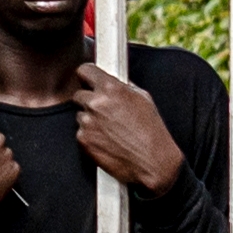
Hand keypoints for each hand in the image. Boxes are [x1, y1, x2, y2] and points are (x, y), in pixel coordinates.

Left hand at [66, 66, 187, 192]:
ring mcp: (87, 122)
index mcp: (111, 89)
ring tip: (111, 130)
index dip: (87, 77)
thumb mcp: (143, 99)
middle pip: (79, 95)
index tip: (89, 81)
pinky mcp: (83, 139)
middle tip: (105, 112)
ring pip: (80, 115)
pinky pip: (81, 132)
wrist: (152, 162)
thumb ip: (123, 87)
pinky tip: (107, 140)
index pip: (85, 70)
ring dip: (90, 120)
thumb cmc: (151, 132)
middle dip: (89, 101)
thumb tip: (112, 81)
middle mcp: (96, 103)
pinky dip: (90, 136)